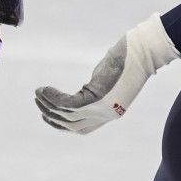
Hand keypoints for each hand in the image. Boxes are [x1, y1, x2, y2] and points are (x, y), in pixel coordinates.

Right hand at [34, 13, 180, 134]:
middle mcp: (106, 115)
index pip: (81, 128)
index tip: (47, 113)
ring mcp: (102, 109)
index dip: (62, 124)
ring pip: (66, 115)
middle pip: (71, 124)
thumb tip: (86, 88)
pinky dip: (53, 97)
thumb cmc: (129, 59)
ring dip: (48, 104)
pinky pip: (68, 104)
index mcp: (110, 113)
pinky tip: (44, 89)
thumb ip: (97, 89)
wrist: (142, 52)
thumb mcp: (111, 80)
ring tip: (37, 93)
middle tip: (38, 101)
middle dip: (51, 114)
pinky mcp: (97, 99)